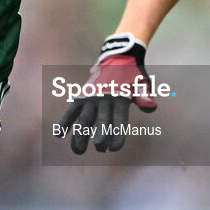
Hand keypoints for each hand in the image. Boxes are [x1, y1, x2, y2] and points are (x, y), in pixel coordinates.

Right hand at [55, 33, 156, 153]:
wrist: (119, 57)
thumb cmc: (134, 78)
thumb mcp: (143, 85)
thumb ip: (145, 98)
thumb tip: (151, 108)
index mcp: (121, 98)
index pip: (119, 120)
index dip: (117, 135)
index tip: (114, 149)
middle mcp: (105, 98)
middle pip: (101, 121)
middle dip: (100, 136)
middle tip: (100, 149)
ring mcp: (92, 97)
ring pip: (84, 119)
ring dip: (80, 135)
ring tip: (78, 151)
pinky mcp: (82, 96)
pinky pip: (72, 110)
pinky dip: (65, 121)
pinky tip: (58, 135)